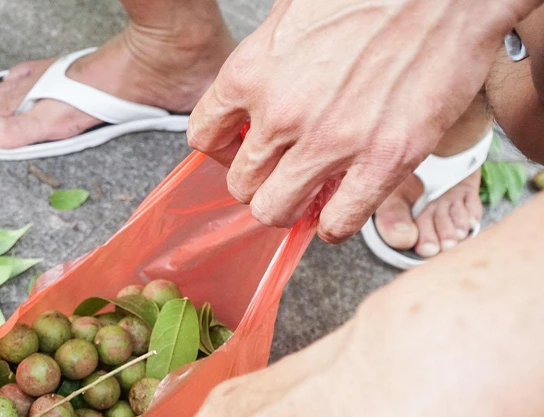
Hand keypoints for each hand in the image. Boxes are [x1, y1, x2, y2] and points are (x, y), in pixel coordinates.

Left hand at [188, 0, 537, 241]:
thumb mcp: (291, 15)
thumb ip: (266, 62)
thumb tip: (254, 93)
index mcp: (252, 72)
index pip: (204, 137)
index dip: (223, 150)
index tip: (240, 149)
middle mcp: (282, 113)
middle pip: (240, 184)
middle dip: (259, 183)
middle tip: (281, 175)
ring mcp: (330, 141)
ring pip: (275, 211)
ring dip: (290, 209)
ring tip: (309, 195)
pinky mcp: (382, 159)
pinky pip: (338, 223)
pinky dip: (335, 226)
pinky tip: (342, 211)